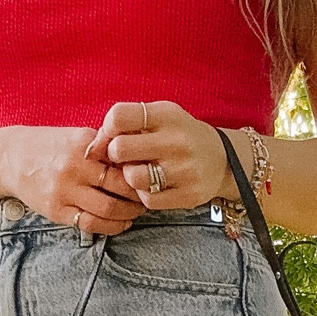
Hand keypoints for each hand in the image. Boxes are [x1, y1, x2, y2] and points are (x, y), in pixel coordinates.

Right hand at [2, 126, 144, 234]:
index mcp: (84, 145)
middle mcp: (74, 168)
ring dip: (129, 214)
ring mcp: (64, 191)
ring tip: (136, 211)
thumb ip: (105, 146)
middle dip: (139, 196)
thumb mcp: (78, 136)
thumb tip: (139, 159)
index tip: (151, 177)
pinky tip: (121, 223)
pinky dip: (111, 226)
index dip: (142, 173)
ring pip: (108, 209)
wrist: (10, 158)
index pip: (124, 162)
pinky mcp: (56, 210)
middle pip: (120, 188)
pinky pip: (90, 224)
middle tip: (149, 197)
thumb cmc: (51, 146)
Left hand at [86, 101, 235, 210]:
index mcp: (167, 115)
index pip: (119, 116)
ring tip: (139, 172)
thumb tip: (92, 149)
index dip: (107, 129)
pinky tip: (152, 186)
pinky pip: (147, 200)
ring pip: (132, 178)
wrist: (224, 160)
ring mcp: (184, 170)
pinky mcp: (187, 195)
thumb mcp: (160, 118)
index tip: (112, 137)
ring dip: (128, 177)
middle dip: (114, 155)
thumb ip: (127, 125)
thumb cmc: (180, 136)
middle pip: (120, 149)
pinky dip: (143, 194)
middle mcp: (177, 141)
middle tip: (123, 158)